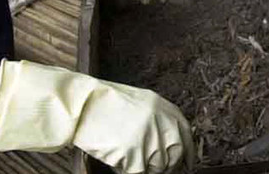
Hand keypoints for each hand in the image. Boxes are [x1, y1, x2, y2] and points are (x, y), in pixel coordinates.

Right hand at [0, 61, 193, 173]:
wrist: (81, 105)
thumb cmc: (103, 102)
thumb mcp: (138, 102)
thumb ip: (156, 117)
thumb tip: (168, 140)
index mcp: (164, 107)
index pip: (186, 134)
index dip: (187, 152)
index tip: (186, 163)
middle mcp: (161, 123)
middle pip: (174, 154)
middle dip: (166, 164)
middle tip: (153, 167)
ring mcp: (149, 140)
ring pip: (157, 167)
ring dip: (145, 167)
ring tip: (129, 158)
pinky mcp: (135, 156)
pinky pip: (138, 173)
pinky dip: (128, 170)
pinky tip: (119, 162)